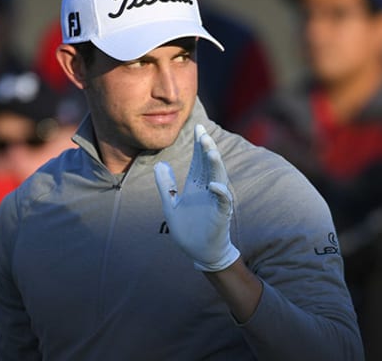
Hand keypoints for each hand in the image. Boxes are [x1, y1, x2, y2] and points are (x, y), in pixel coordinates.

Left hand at [155, 124, 240, 271]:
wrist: (199, 253)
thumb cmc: (188, 230)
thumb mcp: (171, 204)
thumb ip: (166, 185)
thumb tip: (159, 164)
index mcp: (196, 185)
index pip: (199, 161)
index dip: (198, 145)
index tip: (197, 127)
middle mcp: (208, 189)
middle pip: (208, 165)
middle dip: (206, 149)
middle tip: (202, 133)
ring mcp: (216, 201)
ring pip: (218, 178)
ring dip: (215, 165)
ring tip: (210, 151)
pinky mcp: (221, 215)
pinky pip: (223, 202)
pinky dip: (220, 193)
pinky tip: (214, 185)